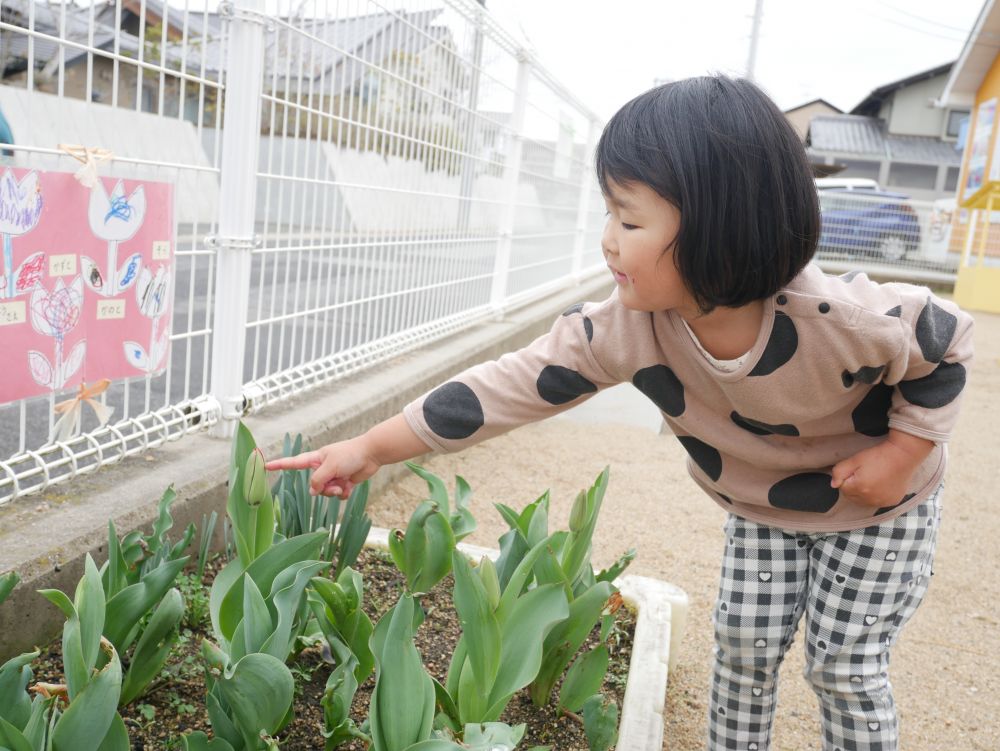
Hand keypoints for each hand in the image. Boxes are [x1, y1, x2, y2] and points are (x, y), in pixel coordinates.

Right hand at [265, 436, 380, 497]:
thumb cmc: (349, 455)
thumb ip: (317, 480)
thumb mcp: (330, 466)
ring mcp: (333, 476)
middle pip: (314, 486)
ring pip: (326, 492)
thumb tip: (312, 492)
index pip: (293, 463)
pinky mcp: (344, 482)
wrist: (372, 454)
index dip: (280, 465)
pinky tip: (350, 486)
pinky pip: (338, 495)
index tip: (265, 465)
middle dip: (324, 488)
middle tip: (335, 482)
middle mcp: (323, 468)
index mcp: (316, 459)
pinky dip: (344, 493)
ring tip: (343, 483)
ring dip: (334, 491)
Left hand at [831, 430, 933, 506]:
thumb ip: (839, 471)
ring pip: (864, 502)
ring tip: (872, 478)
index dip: (846, 477)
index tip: (855, 469)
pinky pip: (877, 502)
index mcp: (859, 488)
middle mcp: (870, 499)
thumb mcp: (855, 460)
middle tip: (863, 473)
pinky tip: (881, 484)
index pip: (842, 488)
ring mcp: (882, 502)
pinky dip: (876, 496)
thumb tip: (833, 484)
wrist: (903, 456)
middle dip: (853, 487)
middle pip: (852, 497)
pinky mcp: (892, 502)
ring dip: (863, 493)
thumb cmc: (877, 456)